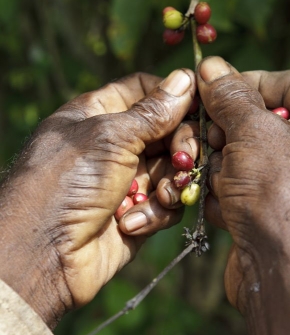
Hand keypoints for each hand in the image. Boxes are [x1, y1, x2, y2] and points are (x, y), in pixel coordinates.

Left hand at [0, 70, 195, 328]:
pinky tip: (131, 223)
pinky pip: (164, 204)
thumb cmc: (66, 183)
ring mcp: (126, 180)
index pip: (145, 90)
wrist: (43, 255)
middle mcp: (114, 145)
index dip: (174, 95)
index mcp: (99, 114)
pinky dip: (155, 212)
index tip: (201, 105)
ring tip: (159, 197)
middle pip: (167, 131)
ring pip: (172, 169)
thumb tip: (186, 78)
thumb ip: (152, 112)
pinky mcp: (136, 213)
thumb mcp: (109, 137)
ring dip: (170, 183)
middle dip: (181, 146)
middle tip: (184, 159)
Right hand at [197, 56, 289, 334]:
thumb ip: (231, 96)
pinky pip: (238, 188)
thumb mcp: (252, 131)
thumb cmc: (279, 191)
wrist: (285, 270)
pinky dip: (225, 195)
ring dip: (220, 167)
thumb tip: (211, 66)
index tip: (215, 86)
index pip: (289, 83)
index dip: (250, 81)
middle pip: (258, 122)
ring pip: (242, 157)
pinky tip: (226, 209)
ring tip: (219, 182)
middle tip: (210, 139)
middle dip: (227, 132)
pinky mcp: (268, 211)